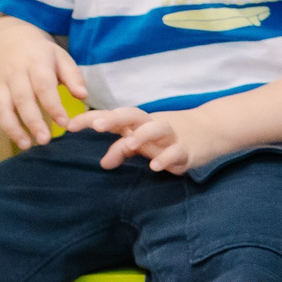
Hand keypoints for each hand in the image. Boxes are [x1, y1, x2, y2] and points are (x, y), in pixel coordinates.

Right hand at [0, 16, 86, 148]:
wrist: (8, 40)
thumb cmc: (41, 54)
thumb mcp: (60, 57)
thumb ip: (73, 76)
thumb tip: (83, 95)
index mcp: (35, 63)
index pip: (43, 85)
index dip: (53, 105)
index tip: (64, 123)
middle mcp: (14, 73)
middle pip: (21, 99)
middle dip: (32, 121)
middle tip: (45, 140)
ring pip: (1, 106)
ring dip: (11, 127)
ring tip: (26, 144)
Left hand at [66, 104, 232, 172]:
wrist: (212, 130)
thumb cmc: (170, 137)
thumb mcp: (145, 143)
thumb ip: (123, 151)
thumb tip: (103, 164)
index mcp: (139, 122)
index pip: (112, 116)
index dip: (90, 119)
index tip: (69, 126)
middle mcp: (152, 125)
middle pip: (132, 115)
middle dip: (115, 119)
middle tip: (98, 126)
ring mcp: (171, 136)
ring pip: (157, 129)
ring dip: (143, 136)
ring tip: (130, 145)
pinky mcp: (187, 150)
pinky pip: (176, 152)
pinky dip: (166, 158)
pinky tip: (155, 166)